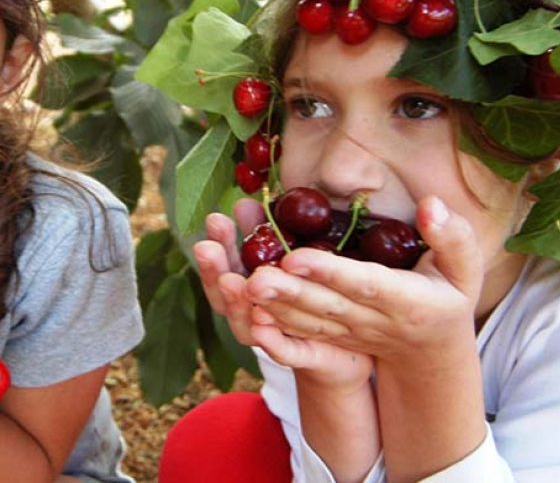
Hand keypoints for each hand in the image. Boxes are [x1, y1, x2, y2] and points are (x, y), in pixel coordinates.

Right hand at [196, 198, 373, 389]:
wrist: (352, 348)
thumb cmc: (319, 295)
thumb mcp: (294, 257)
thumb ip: (270, 234)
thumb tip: (247, 200)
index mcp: (251, 290)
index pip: (225, 266)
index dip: (218, 244)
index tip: (216, 218)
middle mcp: (254, 316)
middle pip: (225, 296)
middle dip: (215, 270)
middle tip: (207, 247)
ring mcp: (273, 339)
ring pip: (245, 326)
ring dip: (235, 304)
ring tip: (233, 281)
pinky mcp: (301, 357)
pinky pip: (283, 352)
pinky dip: (270, 341)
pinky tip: (262, 325)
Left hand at [250, 196, 483, 366]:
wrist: (432, 351)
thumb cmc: (450, 296)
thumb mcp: (465, 269)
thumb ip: (452, 236)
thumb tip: (431, 205)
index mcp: (406, 300)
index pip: (363, 283)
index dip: (330, 271)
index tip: (296, 256)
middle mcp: (373, 321)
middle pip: (326, 305)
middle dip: (289, 291)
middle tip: (253, 277)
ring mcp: (350, 333)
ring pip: (307, 321)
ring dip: (272, 307)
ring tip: (240, 287)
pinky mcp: (333, 338)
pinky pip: (300, 334)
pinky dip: (274, 326)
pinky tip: (246, 310)